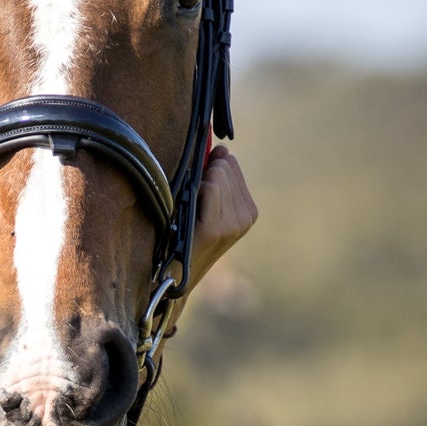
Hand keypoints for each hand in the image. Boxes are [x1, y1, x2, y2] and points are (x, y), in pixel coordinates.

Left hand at [188, 145, 257, 288]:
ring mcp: (233, 224)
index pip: (233, 167)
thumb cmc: (187, 235)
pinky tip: (189, 208)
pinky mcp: (215, 229)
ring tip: (191, 206)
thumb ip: (217, 179)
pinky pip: (208, 189)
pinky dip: (194, 192)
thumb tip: (221, 149)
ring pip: (217, 177)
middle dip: (205, 173)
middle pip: (225, 168)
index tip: (199, 181)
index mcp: (249, 211)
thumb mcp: (208, 206)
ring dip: (198, 184)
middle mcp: (245, 218)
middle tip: (192, 197)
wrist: (178, 276)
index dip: (212, 166)